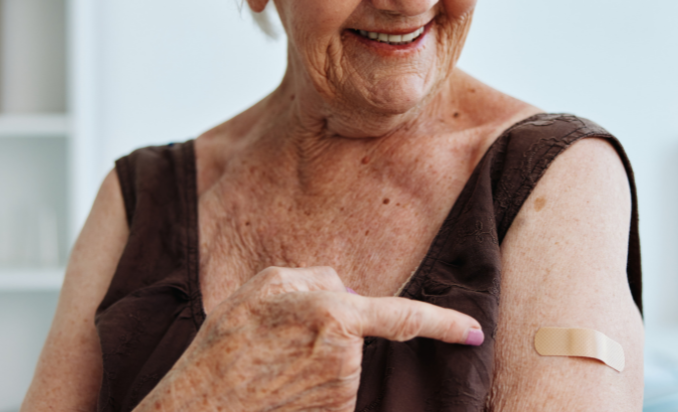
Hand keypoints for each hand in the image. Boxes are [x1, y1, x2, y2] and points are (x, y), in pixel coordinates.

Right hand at [136, 266, 483, 411]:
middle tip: (279, 337)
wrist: (201, 409)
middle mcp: (345, 357)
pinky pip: (331, 390)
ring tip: (270, 363)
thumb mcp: (263, 286)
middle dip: (330, 329)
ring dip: (316, 358)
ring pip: (342, 363)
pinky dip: (310, 386)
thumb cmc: (225, 344)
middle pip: (356, 332)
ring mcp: (340, 393)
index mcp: (333, 314)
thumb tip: (349, 292)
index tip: (476, 331)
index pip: (404, 317)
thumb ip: (317, 279)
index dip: (445, 324)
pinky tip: (279, 386)